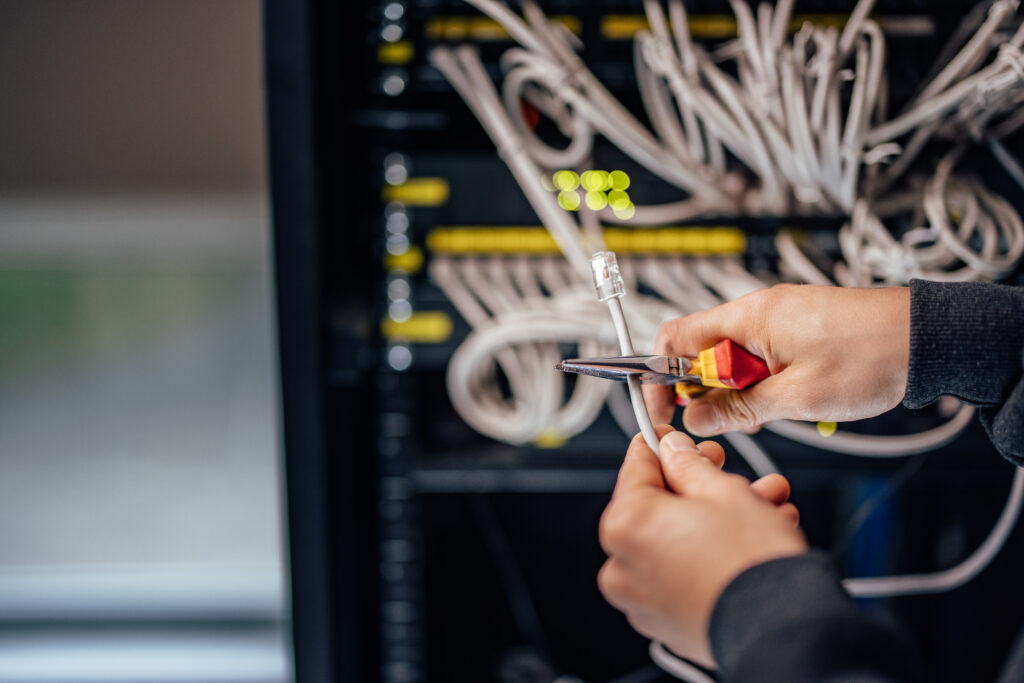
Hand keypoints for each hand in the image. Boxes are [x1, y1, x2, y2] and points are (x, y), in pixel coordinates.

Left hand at [598, 425, 806, 665]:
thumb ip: (688, 464)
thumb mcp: (722, 490)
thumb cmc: (751, 564)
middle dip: (700, 484)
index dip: (659, 444)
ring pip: (678, 538)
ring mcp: (643, 600)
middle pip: (659, 505)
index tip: (671, 435)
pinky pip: (685, 571)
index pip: (635, 466)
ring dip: (718, 516)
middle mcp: (623, 566)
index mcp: (625, 526)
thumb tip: (673, 451)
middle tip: (725, 468)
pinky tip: (754, 533)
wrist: (783, 631)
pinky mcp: (668, 622)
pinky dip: (712, 551)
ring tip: (763, 501)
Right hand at [643, 284, 910, 435]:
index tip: (665, 411)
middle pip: (701, 348)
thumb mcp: (797, 398)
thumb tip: (695, 419)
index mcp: (749, 316)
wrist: (929, 339)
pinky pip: (760, 353)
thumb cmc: (871, 359)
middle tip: (728, 419)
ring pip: (732, 355)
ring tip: (772, 409)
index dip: (661, 376)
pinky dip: (763, 380)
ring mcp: (779, 315)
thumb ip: (739, 409)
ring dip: (739, 388)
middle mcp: (758, 309)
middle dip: (705, 388)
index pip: (676, 338)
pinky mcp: (798, 325)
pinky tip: (789, 399)